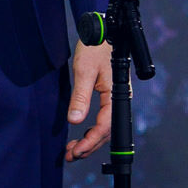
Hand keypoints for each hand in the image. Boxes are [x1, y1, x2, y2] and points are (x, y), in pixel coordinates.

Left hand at [64, 41, 113, 161]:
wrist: (101, 32)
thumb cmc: (94, 47)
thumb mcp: (83, 71)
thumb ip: (80, 97)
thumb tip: (74, 121)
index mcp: (116, 96)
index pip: (104, 127)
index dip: (90, 142)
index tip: (75, 152)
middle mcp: (118, 100)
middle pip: (106, 132)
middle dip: (89, 146)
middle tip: (70, 156)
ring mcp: (115, 99)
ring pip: (104, 127)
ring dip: (90, 141)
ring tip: (73, 151)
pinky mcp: (108, 96)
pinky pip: (102, 119)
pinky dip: (91, 130)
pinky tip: (81, 134)